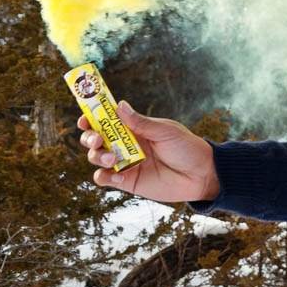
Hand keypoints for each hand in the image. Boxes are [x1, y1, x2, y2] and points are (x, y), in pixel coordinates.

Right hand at [78, 101, 218, 202]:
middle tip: (97, 139)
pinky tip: (116, 174)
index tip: (85, 118)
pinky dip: (103, 176)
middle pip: (95, 139)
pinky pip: (105, 178)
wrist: (201, 174)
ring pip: (96, 158)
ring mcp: (125, 163)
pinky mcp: (127, 181)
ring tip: (111, 158)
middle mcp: (125, 145)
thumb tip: (119, 105)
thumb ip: (140, 123)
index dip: (92, 118)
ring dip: (97, 156)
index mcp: (134, 129)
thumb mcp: (165, 131)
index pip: (106, 121)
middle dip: (89, 138)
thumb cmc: (186, 148)